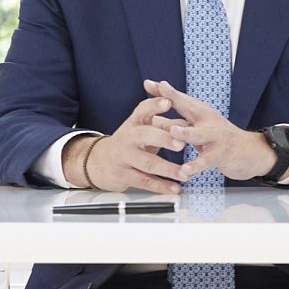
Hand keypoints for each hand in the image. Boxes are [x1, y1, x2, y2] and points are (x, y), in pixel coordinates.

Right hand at [66, 95, 186, 195]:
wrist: (99, 161)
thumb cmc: (131, 142)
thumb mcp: (144, 129)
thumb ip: (166, 126)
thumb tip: (189, 123)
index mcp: (135, 122)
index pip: (143, 109)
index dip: (155, 105)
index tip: (169, 101)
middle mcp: (128, 137)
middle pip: (145, 135)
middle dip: (164, 139)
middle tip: (181, 143)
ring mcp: (124, 156)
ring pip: (147, 162)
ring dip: (169, 169)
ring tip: (186, 173)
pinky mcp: (123, 175)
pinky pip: (144, 181)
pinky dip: (161, 186)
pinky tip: (175, 188)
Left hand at [144, 79, 276, 181]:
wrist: (253, 153)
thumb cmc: (221, 140)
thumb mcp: (198, 129)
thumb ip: (176, 125)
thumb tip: (152, 119)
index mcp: (201, 113)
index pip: (180, 99)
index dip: (165, 91)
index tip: (148, 83)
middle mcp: (208, 120)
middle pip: (189, 107)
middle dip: (174, 98)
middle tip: (161, 90)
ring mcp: (216, 136)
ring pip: (198, 134)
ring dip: (185, 133)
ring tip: (173, 132)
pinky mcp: (222, 154)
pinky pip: (206, 160)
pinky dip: (195, 165)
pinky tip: (185, 171)